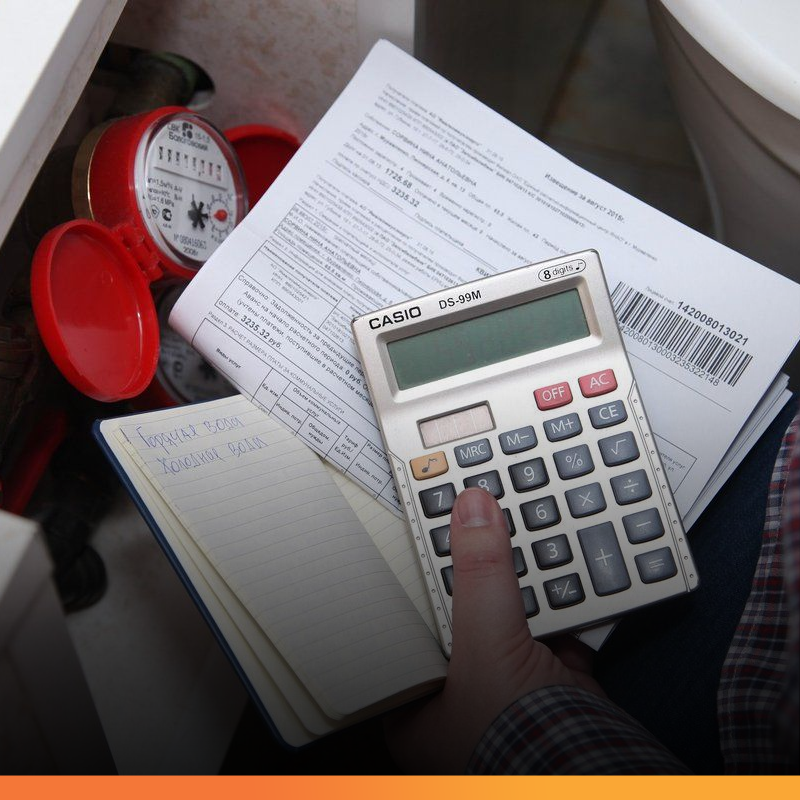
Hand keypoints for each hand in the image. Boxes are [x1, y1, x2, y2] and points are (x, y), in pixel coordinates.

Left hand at [384, 487, 604, 772]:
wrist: (603, 781)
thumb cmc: (521, 746)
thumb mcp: (488, 648)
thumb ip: (480, 576)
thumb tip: (471, 510)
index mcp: (418, 706)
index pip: (406, 622)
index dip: (414, 573)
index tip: (424, 529)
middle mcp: (458, 698)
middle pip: (461, 614)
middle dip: (473, 570)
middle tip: (469, 518)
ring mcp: (507, 691)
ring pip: (507, 619)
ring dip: (521, 580)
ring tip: (510, 529)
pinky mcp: (551, 686)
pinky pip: (550, 629)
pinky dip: (560, 602)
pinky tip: (559, 566)